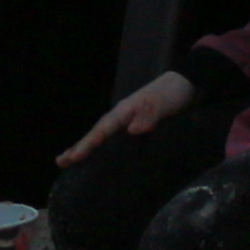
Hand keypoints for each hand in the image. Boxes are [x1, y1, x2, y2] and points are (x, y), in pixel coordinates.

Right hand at [59, 67, 195, 165]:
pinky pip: (117, 142)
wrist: (188, 86)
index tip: (72, 158)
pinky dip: (105, 151)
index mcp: (125, 111)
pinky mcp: (139, 130)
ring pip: (105, 138)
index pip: (102, 130)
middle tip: (60, 162)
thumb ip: (149, 114)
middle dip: (79, 148)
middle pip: (97, 134)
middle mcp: (123, 118)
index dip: (87, 144)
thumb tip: (133, 130)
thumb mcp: (162, 102)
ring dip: (89, 150)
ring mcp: (129, 123)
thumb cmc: (172, 94)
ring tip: (73, 164)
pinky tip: (104, 162)